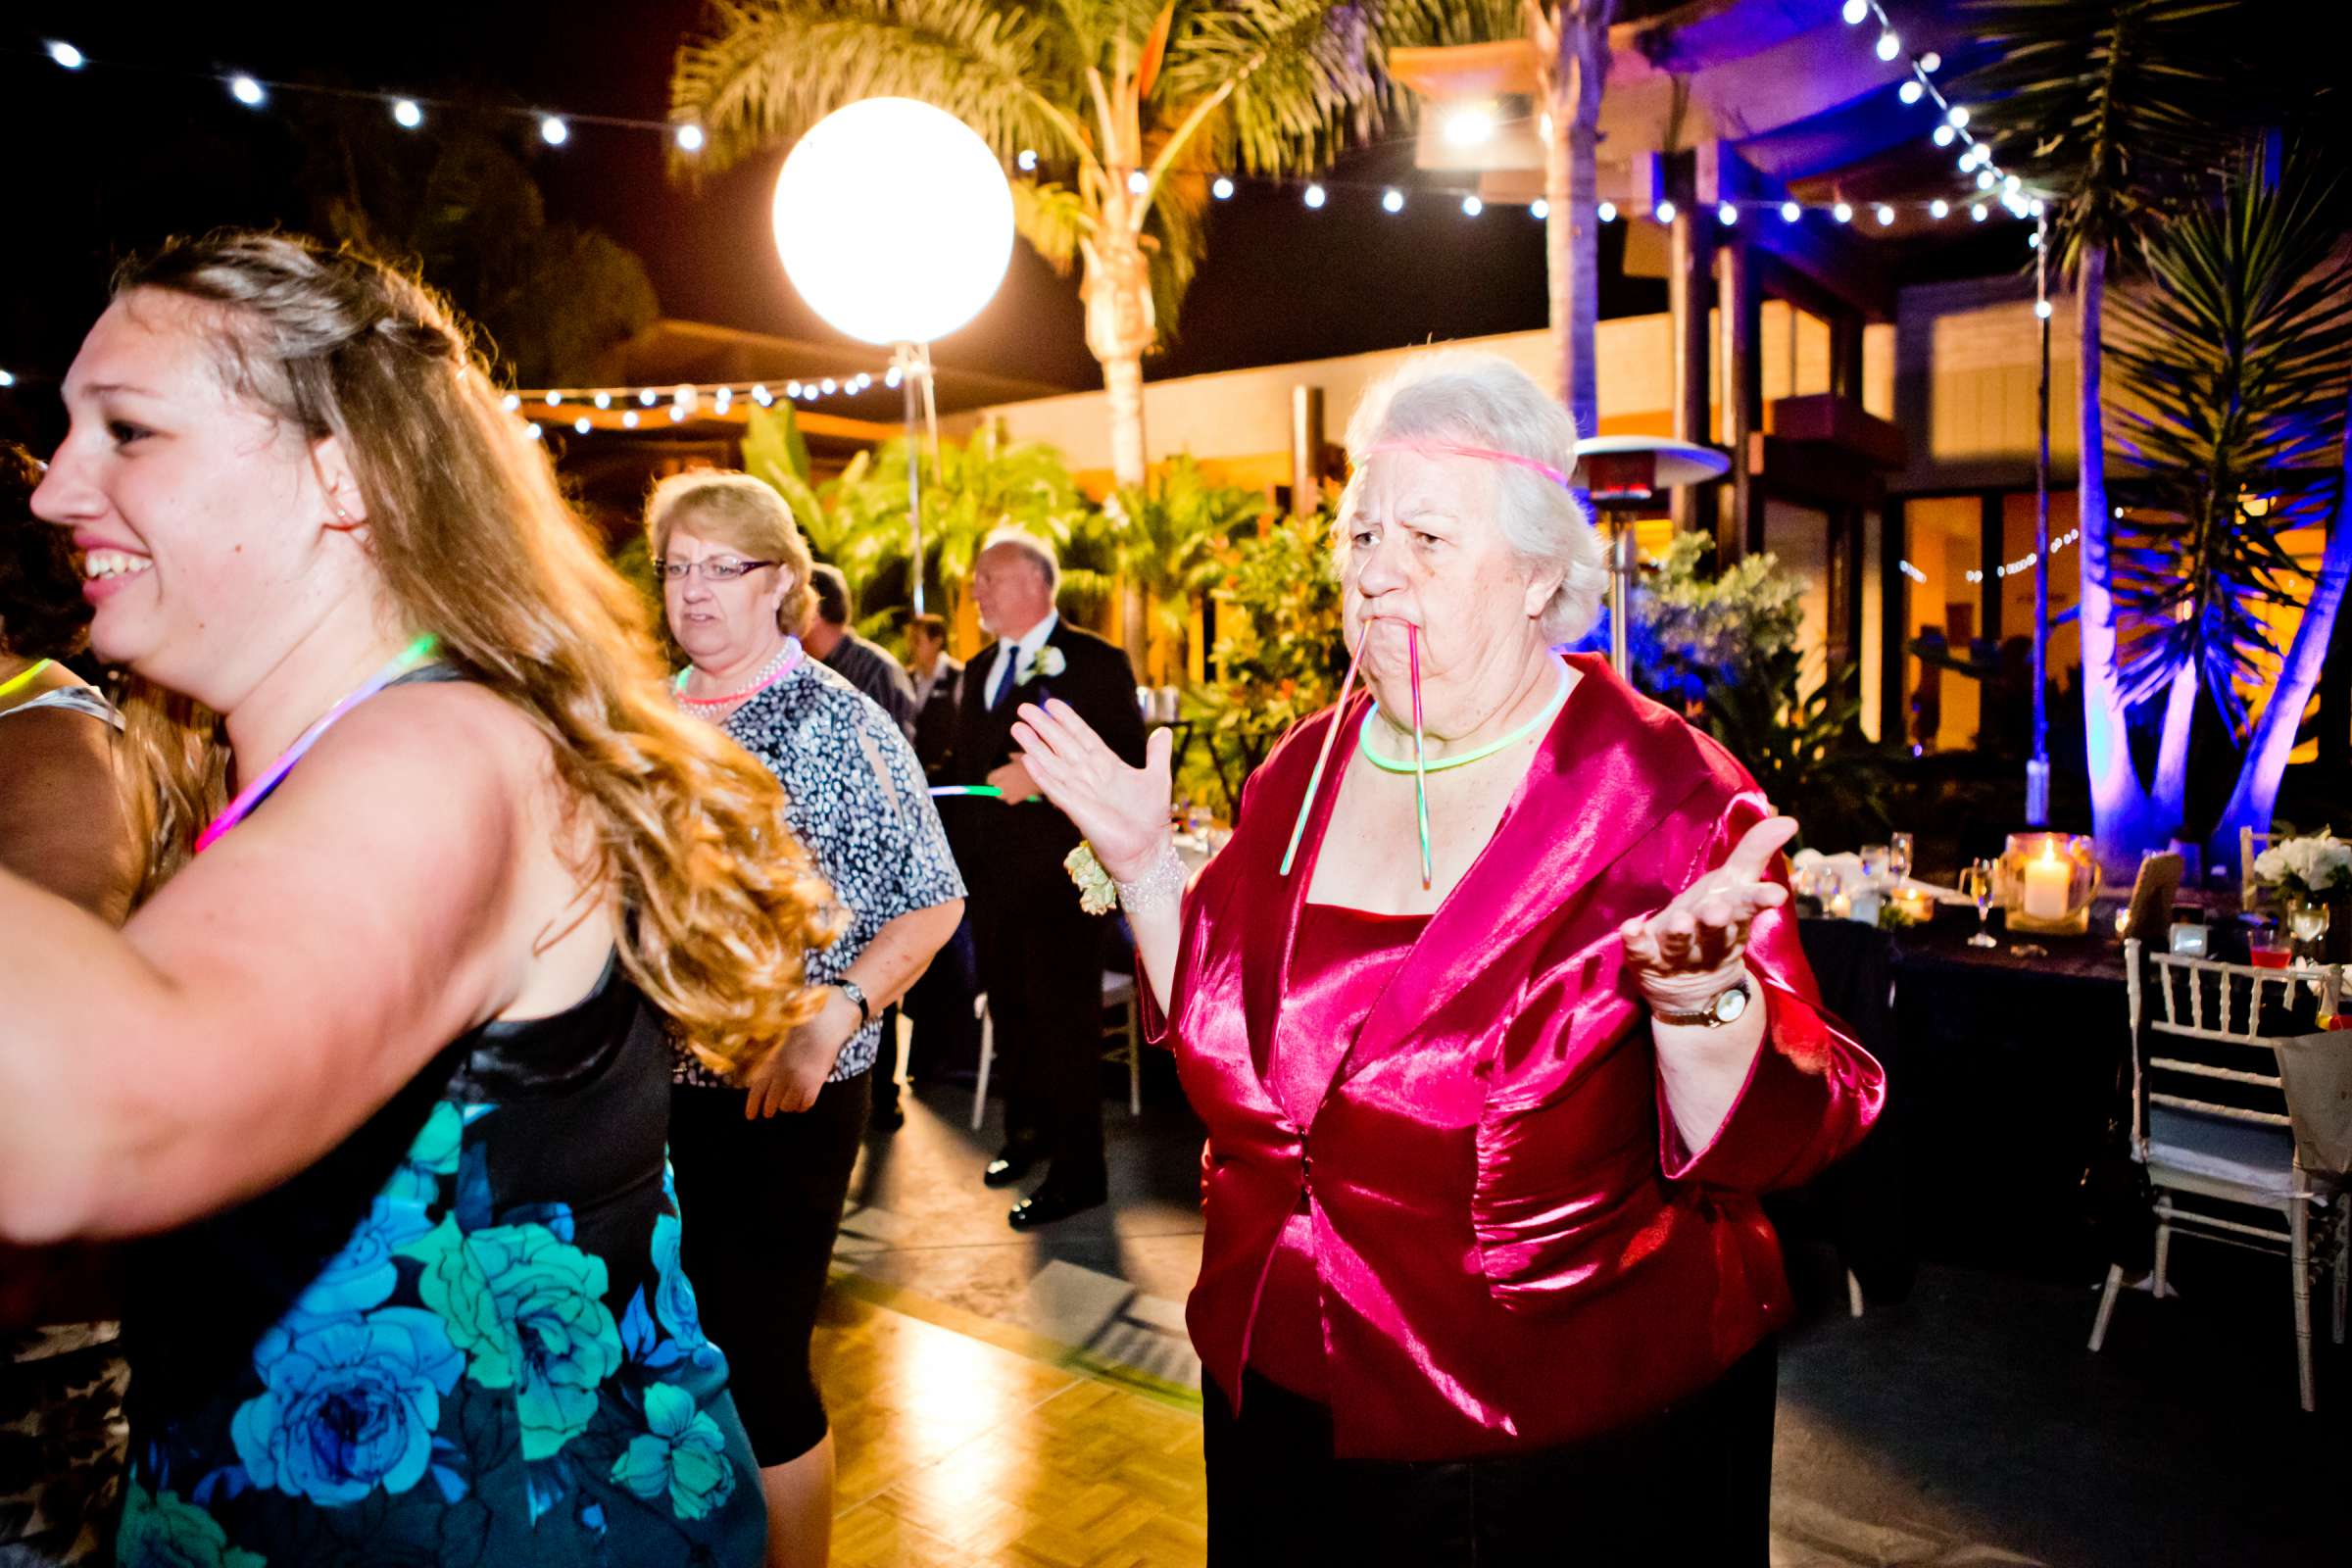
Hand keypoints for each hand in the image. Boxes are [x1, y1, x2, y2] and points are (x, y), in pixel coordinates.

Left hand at [745, 987, 859, 1116]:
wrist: (825, 1024)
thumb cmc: (802, 1030)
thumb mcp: (778, 1042)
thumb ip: (767, 1060)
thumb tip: (754, 1077)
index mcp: (771, 1062)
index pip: (757, 1090)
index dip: (752, 1105)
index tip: (750, 1116)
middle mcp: (782, 1074)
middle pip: (771, 1102)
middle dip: (769, 1109)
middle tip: (769, 1112)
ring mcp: (798, 1080)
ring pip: (787, 1106)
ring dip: (788, 1104)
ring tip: (791, 1099)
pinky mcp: (814, 1084)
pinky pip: (805, 1105)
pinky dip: (803, 1104)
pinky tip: (804, 1098)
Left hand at [986, 759, 1037, 803]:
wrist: (1045, 775)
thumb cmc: (1033, 763)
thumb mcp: (1020, 755)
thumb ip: (1011, 757)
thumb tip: (1008, 757)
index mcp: (1003, 772)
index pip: (990, 778)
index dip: (992, 777)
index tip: (993, 777)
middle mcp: (1005, 783)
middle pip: (994, 789)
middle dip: (996, 786)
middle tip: (1000, 782)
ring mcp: (1012, 792)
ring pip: (1001, 796)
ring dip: (1002, 793)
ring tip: (1007, 788)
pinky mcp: (1019, 797)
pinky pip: (1010, 801)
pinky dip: (1011, 798)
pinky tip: (1015, 792)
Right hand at [1010, 699, 1173, 881]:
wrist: (1148, 849)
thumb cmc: (1151, 818)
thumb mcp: (1158, 778)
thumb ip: (1157, 754)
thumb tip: (1164, 731)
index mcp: (1107, 765)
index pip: (1082, 736)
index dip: (1067, 719)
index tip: (1052, 703)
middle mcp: (1089, 775)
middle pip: (1062, 745)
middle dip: (1044, 726)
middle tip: (1024, 708)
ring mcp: (1081, 792)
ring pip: (1053, 764)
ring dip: (1035, 747)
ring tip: (1017, 728)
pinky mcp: (1077, 810)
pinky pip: (1056, 790)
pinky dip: (1042, 776)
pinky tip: (1028, 760)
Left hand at [1619, 816, 1798, 1012]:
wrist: (1693, 992)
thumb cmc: (1714, 926)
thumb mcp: (1734, 888)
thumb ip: (1754, 853)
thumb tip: (1788, 820)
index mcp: (1731, 916)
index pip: (1748, 905)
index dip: (1760, 900)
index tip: (1777, 895)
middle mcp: (1706, 936)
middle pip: (1714, 929)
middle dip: (1717, 920)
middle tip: (1719, 910)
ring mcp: (1676, 951)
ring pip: (1681, 942)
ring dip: (1681, 932)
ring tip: (1683, 921)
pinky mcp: (1647, 960)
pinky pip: (1640, 951)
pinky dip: (1635, 940)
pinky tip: (1630, 927)